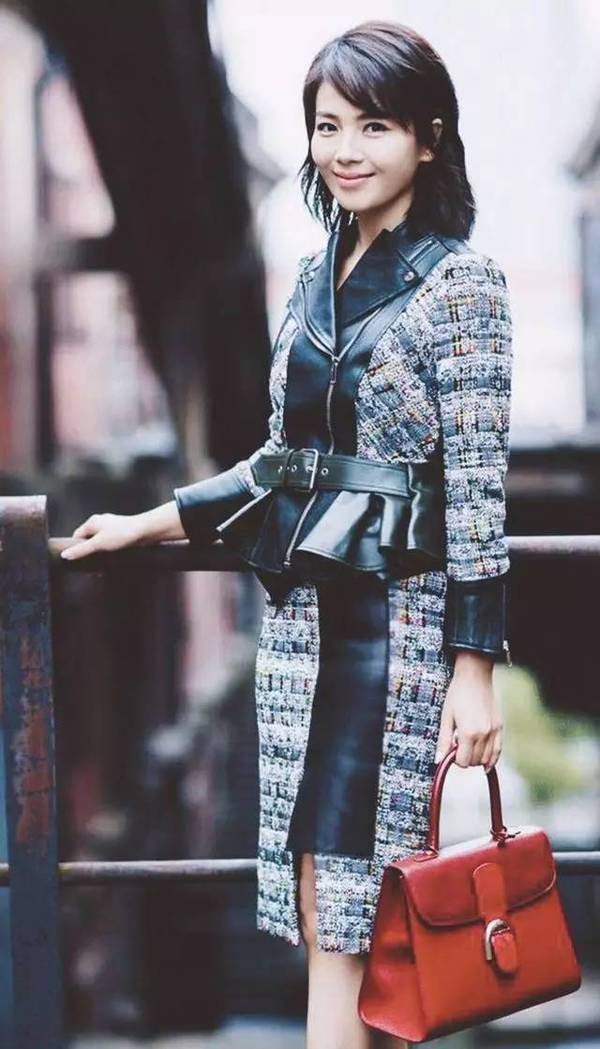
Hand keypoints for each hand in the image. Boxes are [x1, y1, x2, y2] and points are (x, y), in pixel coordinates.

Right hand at [61, 512, 145, 559]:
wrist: (145, 530)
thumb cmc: (122, 533)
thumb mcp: (98, 543)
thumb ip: (81, 549)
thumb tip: (64, 555)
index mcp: (92, 522)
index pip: (77, 536)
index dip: (75, 548)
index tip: (76, 560)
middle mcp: (101, 523)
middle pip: (88, 539)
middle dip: (88, 552)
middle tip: (89, 565)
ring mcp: (111, 528)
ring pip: (100, 543)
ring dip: (99, 553)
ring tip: (100, 564)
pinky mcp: (120, 534)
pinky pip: (110, 544)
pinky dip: (109, 552)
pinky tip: (112, 559)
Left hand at [434, 652, 502, 773]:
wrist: (474, 677)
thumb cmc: (458, 694)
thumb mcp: (446, 717)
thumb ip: (444, 740)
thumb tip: (438, 760)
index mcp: (468, 733)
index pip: (463, 761)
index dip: (455, 759)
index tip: (451, 750)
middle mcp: (483, 734)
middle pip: (474, 761)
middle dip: (464, 757)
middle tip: (458, 744)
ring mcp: (493, 731)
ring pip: (486, 759)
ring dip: (476, 758)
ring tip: (469, 744)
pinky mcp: (500, 727)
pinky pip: (498, 750)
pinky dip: (492, 760)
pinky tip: (486, 765)